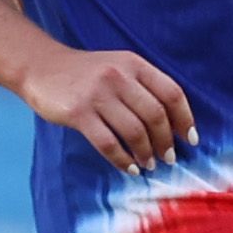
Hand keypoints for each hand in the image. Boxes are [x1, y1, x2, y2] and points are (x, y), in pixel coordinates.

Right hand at [17, 43, 192, 172]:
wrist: (42, 67)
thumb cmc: (86, 73)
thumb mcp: (118, 67)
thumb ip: (143, 87)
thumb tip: (173, 125)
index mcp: (134, 64)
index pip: (171, 92)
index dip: (185, 118)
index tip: (190, 139)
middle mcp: (118, 76)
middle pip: (155, 115)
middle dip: (166, 142)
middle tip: (169, 158)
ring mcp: (97, 94)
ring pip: (134, 131)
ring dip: (147, 153)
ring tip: (150, 164)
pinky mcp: (78, 113)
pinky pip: (108, 143)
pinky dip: (123, 160)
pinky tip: (129, 168)